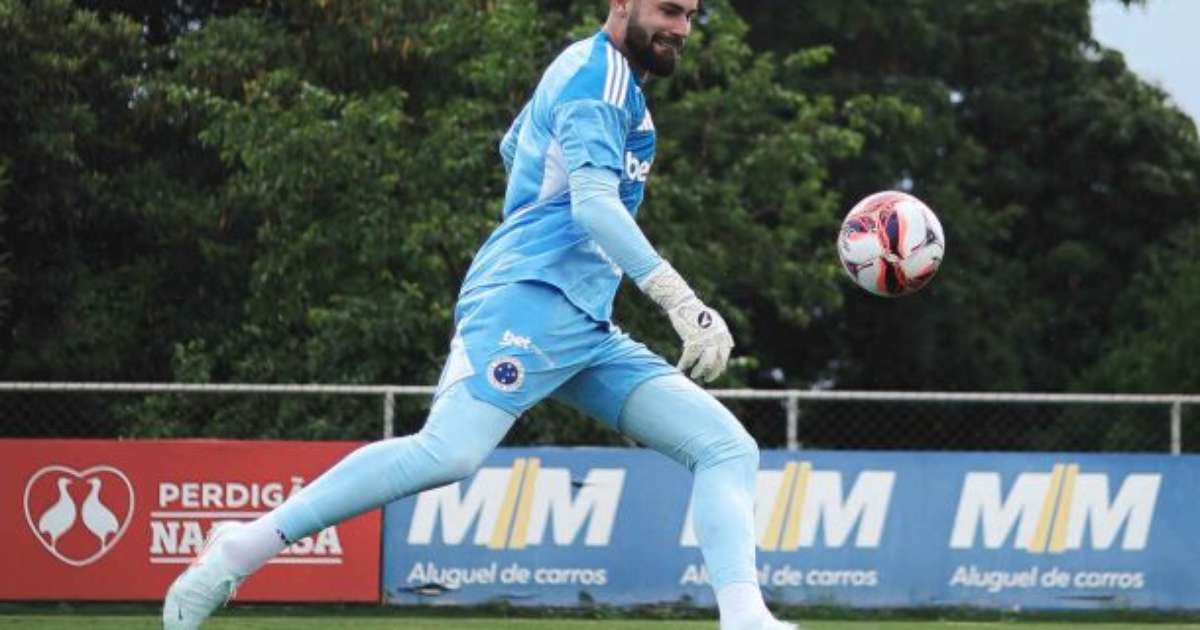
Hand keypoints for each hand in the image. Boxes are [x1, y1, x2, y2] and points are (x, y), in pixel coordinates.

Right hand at [639, 261, 734, 382]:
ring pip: (705, 363)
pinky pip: (689, 358)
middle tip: (705, 378)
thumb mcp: (715, 321)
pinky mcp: (692, 339)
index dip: (719, 367)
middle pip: (717, 362)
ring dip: (699, 371)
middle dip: (711, 373)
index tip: (713, 372)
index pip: (724, 356)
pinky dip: (684, 364)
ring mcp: (706, 338)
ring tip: (693, 375)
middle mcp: (717, 337)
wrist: (683, 303)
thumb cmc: (697, 313)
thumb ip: (723, 333)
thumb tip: (731, 345)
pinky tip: (679, 368)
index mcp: (723, 333)